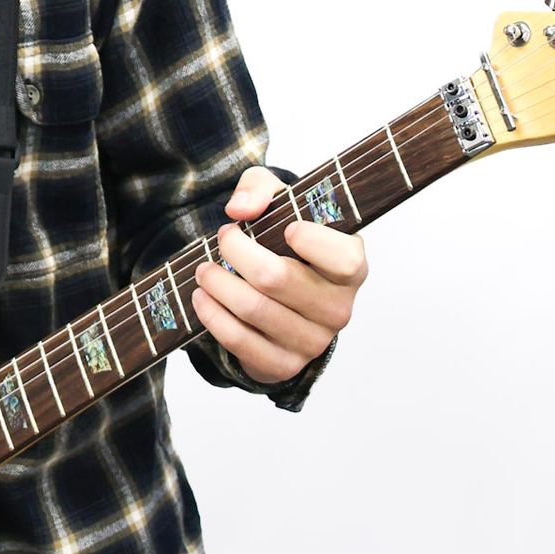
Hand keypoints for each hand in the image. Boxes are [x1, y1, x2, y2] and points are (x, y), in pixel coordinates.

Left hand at [189, 166, 367, 385]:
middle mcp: (338, 308)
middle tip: (222, 237)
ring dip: (218, 284)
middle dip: (237, 252)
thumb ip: (261, 189)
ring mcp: (313, 341)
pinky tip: (203, 296)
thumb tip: (240, 210)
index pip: (344, 260)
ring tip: (204, 269)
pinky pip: (241, 342)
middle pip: (277, 279)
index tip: (286, 228)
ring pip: (254, 309)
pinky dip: (213, 316)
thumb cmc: (286, 239)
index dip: (314, 243)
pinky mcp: (284, 364)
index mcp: (351, 268)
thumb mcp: (279, 201)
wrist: (282, 291)